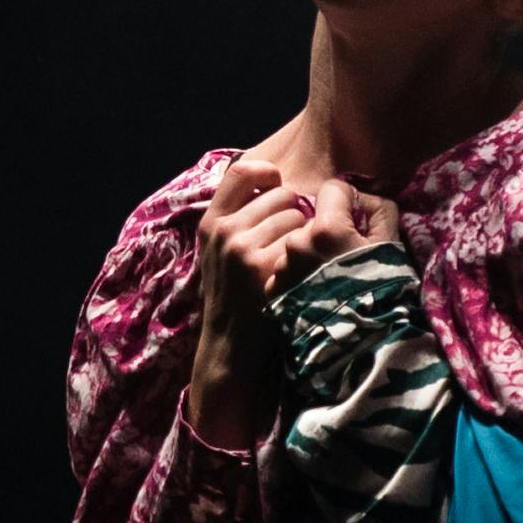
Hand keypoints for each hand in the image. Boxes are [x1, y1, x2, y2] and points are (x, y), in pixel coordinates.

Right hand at [185, 149, 392, 450]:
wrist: (231, 350)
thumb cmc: (236, 301)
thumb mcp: (220, 257)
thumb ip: (238, 221)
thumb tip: (273, 183)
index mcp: (211, 223)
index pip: (240, 171)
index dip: (267, 172)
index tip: (281, 185)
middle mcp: (224, 231)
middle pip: (281, 194)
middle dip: (296, 214)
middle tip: (296, 244)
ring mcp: (242, 248)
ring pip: (297, 218)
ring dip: (307, 237)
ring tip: (300, 264)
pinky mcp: (263, 268)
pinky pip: (303, 243)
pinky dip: (311, 258)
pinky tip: (305, 277)